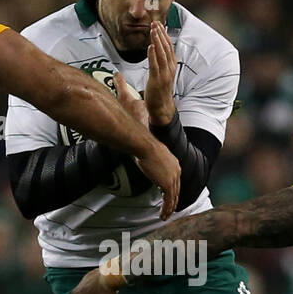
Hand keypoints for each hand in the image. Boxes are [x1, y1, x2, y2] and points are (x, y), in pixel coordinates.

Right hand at [117, 70, 179, 217]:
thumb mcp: (132, 119)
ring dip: (170, 204)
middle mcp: (173, 164)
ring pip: (174, 194)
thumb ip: (125, 103)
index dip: (168, 179)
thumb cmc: (134, 129)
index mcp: (167, 153)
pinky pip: (169, 199)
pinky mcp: (168, 182)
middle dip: (173, 195)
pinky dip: (167, 207)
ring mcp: (172, 174)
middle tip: (169, 205)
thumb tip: (116, 78)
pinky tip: (164, 215)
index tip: (164, 187)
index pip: (170, 169)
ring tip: (166, 214)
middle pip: (175, 183)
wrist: (139, 139)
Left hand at [144, 21, 175, 124]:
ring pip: (162, 54)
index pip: (169, 47)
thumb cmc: (160, 91)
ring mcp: (164, 74)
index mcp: (171, 66)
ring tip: (153, 30)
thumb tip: (156, 50)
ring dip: (157, 41)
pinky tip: (150, 46)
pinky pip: (155, 65)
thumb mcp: (163, 74)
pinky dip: (153, 55)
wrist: (162, 108)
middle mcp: (170, 68)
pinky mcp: (157, 80)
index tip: (159, 25)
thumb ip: (161, 62)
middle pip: (166, 47)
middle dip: (160, 34)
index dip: (164, 35)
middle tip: (155, 23)